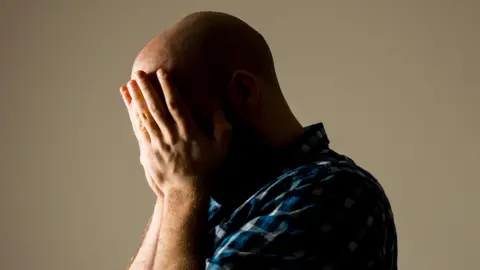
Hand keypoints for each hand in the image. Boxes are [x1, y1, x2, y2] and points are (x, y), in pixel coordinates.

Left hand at [120, 69, 231, 197]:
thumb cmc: (206, 171)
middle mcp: (170, 135)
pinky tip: (129, 104)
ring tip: (131, 83)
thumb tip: (219, 110)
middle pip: (156, 107)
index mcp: (188, 132)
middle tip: (139, 72)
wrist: (185, 193)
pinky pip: (139, 129)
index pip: (176, 105)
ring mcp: (157, 143)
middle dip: (147, 88)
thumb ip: (223, 129)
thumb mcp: (221, 150)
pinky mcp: (147, 151)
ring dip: (137, 98)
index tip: (162, 73)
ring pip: (144, 116)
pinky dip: (133, 114)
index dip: (169, 87)